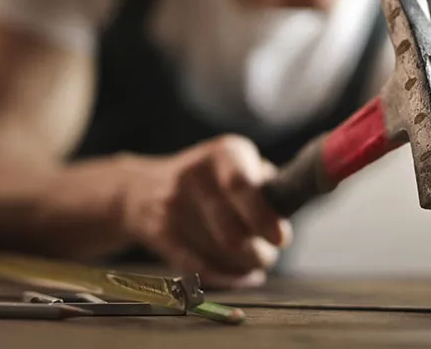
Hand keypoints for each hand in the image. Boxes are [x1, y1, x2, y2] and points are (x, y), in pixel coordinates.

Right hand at [121, 134, 291, 288]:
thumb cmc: (208, 178)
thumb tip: (289, 210)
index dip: (263, 217)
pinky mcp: (158, 232)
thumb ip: (266, 184)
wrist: (140, 187)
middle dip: (258, 253)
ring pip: (218, 253)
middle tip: (269, 256)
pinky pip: (197, 266)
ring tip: (255, 264)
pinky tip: (239, 276)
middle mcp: (195, 174)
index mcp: (222, 153)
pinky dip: (225, 277)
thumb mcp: (235, 163)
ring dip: (244, 267)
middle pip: (232, 231)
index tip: (281, 239)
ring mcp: (172, 204)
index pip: (241, 185)